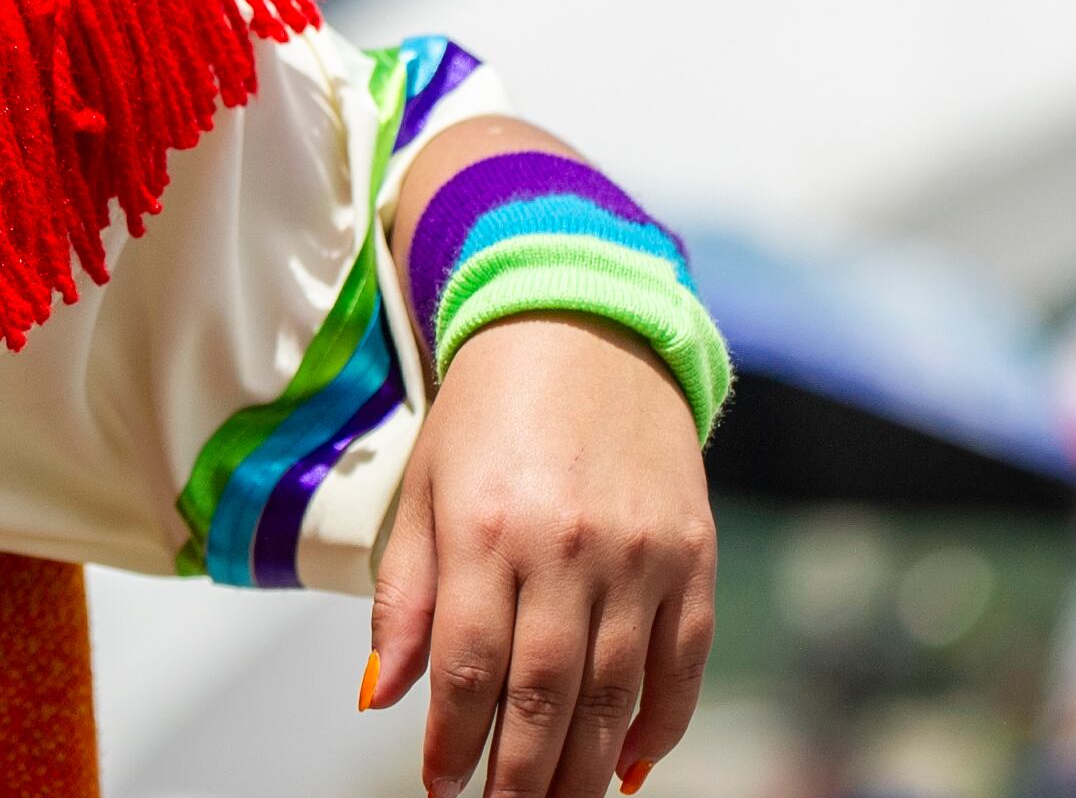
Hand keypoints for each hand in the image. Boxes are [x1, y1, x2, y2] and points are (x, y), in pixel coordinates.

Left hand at [365, 314, 715, 797]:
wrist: (584, 324)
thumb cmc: (490, 406)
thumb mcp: (425, 487)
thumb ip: (404, 596)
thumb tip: (381, 696)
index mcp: (486, 527)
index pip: (468, 668)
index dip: (453, 743)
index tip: (440, 787)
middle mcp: (567, 546)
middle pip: (544, 696)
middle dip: (521, 775)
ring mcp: (639, 554)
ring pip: (615, 694)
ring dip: (585, 767)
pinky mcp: (694, 555)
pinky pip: (683, 665)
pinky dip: (661, 727)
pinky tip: (631, 765)